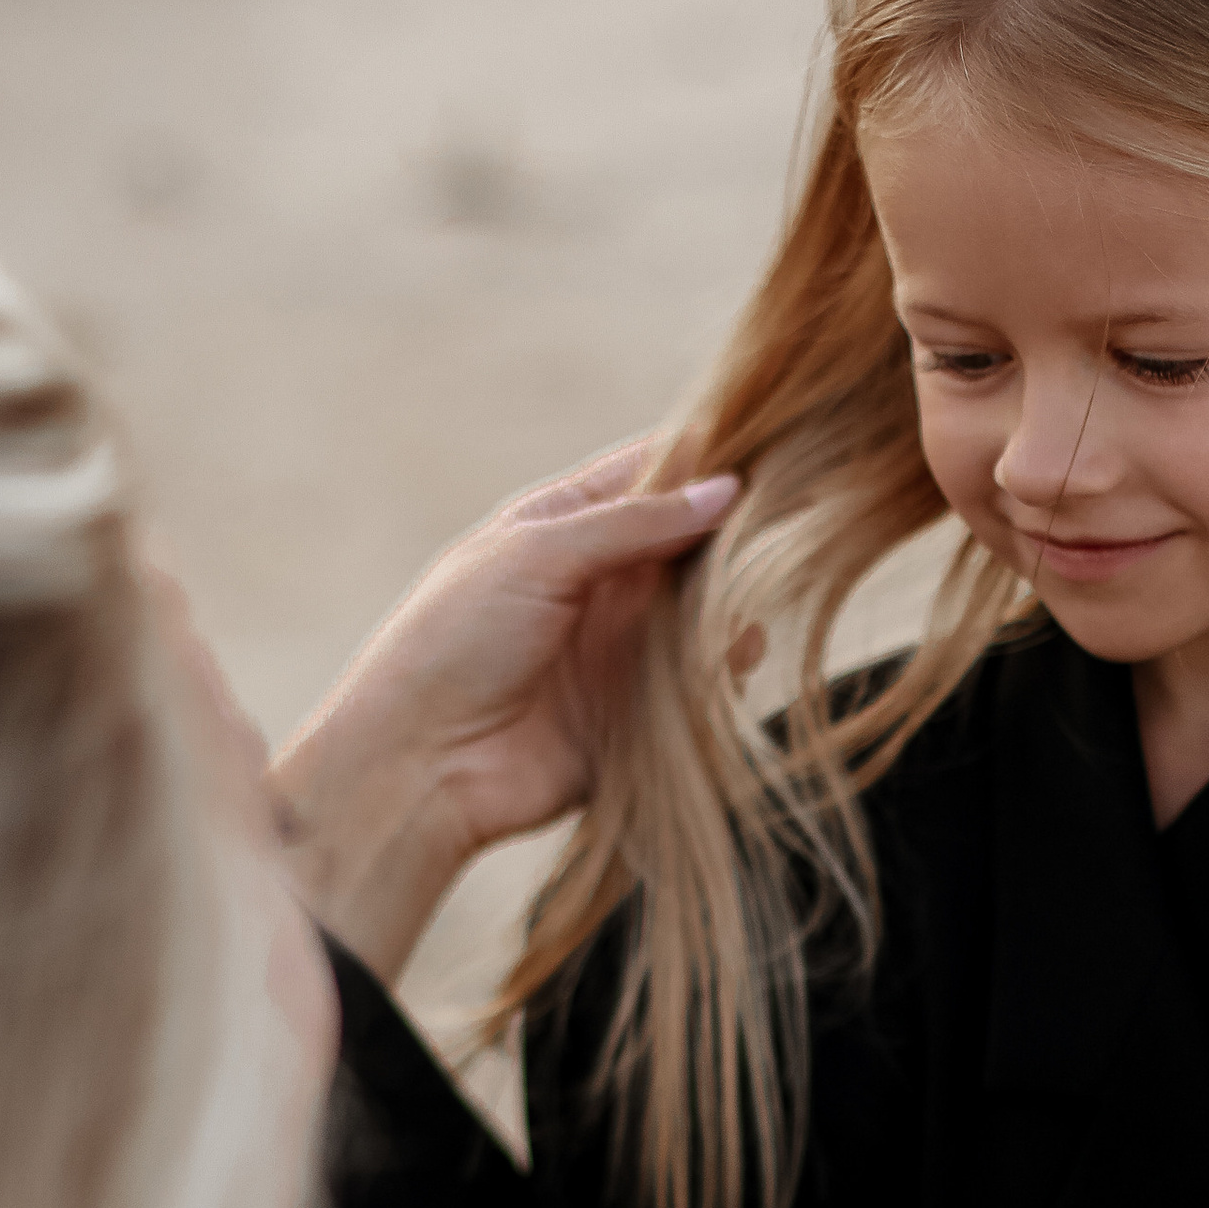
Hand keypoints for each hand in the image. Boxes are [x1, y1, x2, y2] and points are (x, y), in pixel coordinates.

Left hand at [270, 442, 738, 980]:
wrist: (419, 765)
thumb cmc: (454, 641)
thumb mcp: (535, 555)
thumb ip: (633, 523)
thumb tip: (728, 489)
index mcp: (563, 526)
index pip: (651, 473)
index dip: (706, 456)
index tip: (771, 442)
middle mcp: (599, 580)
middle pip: (689, 539)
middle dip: (735, 527)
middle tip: (789, 515)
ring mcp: (622, 645)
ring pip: (704, 606)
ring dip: (735, 594)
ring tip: (765, 580)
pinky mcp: (641, 711)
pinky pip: (702, 678)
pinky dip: (728, 661)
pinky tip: (741, 647)